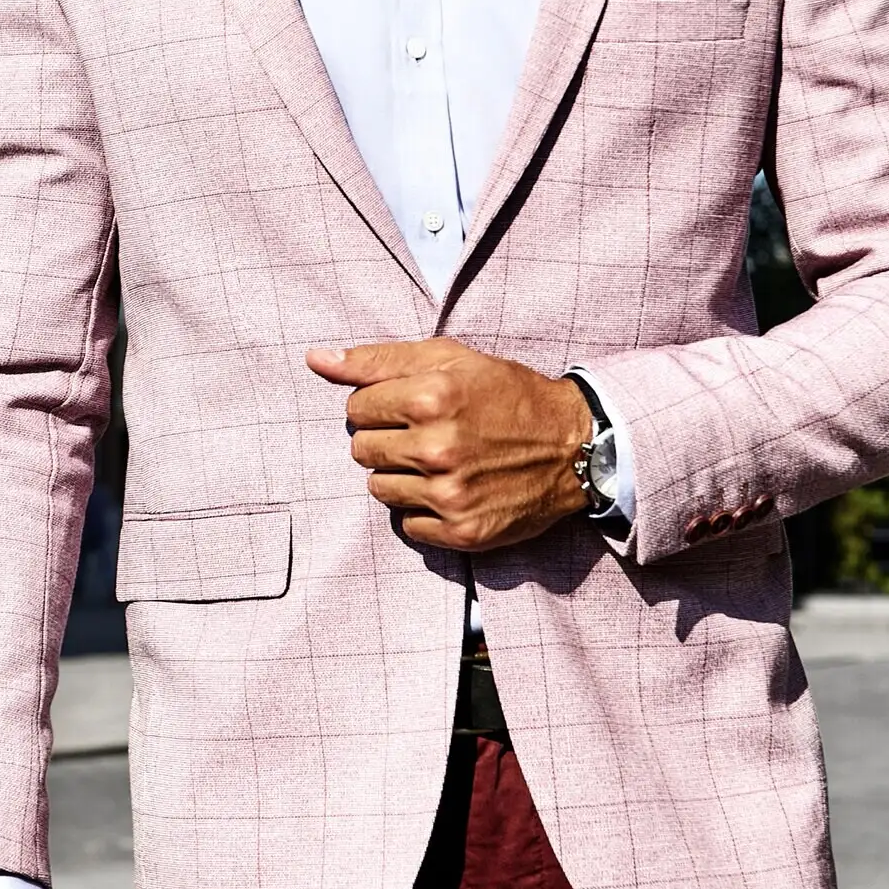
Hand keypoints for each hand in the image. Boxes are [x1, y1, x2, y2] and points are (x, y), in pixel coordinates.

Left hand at [306, 337, 592, 551]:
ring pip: (378, 489)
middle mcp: (437, 447)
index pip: (356, 406)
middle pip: (361, 449)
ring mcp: (449, 494)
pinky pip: (406, 525)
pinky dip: (423, 510)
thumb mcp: (450, 358)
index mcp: (431, 396)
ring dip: (400, 476)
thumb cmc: (507, 395)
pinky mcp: (461, 531)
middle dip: (386, 439)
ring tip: (440, 462)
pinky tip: (453, 490)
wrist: (574, 446)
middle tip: (426, 433)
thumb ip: (378, 359)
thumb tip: (315, 359)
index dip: (380, 403)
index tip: (411, 405)